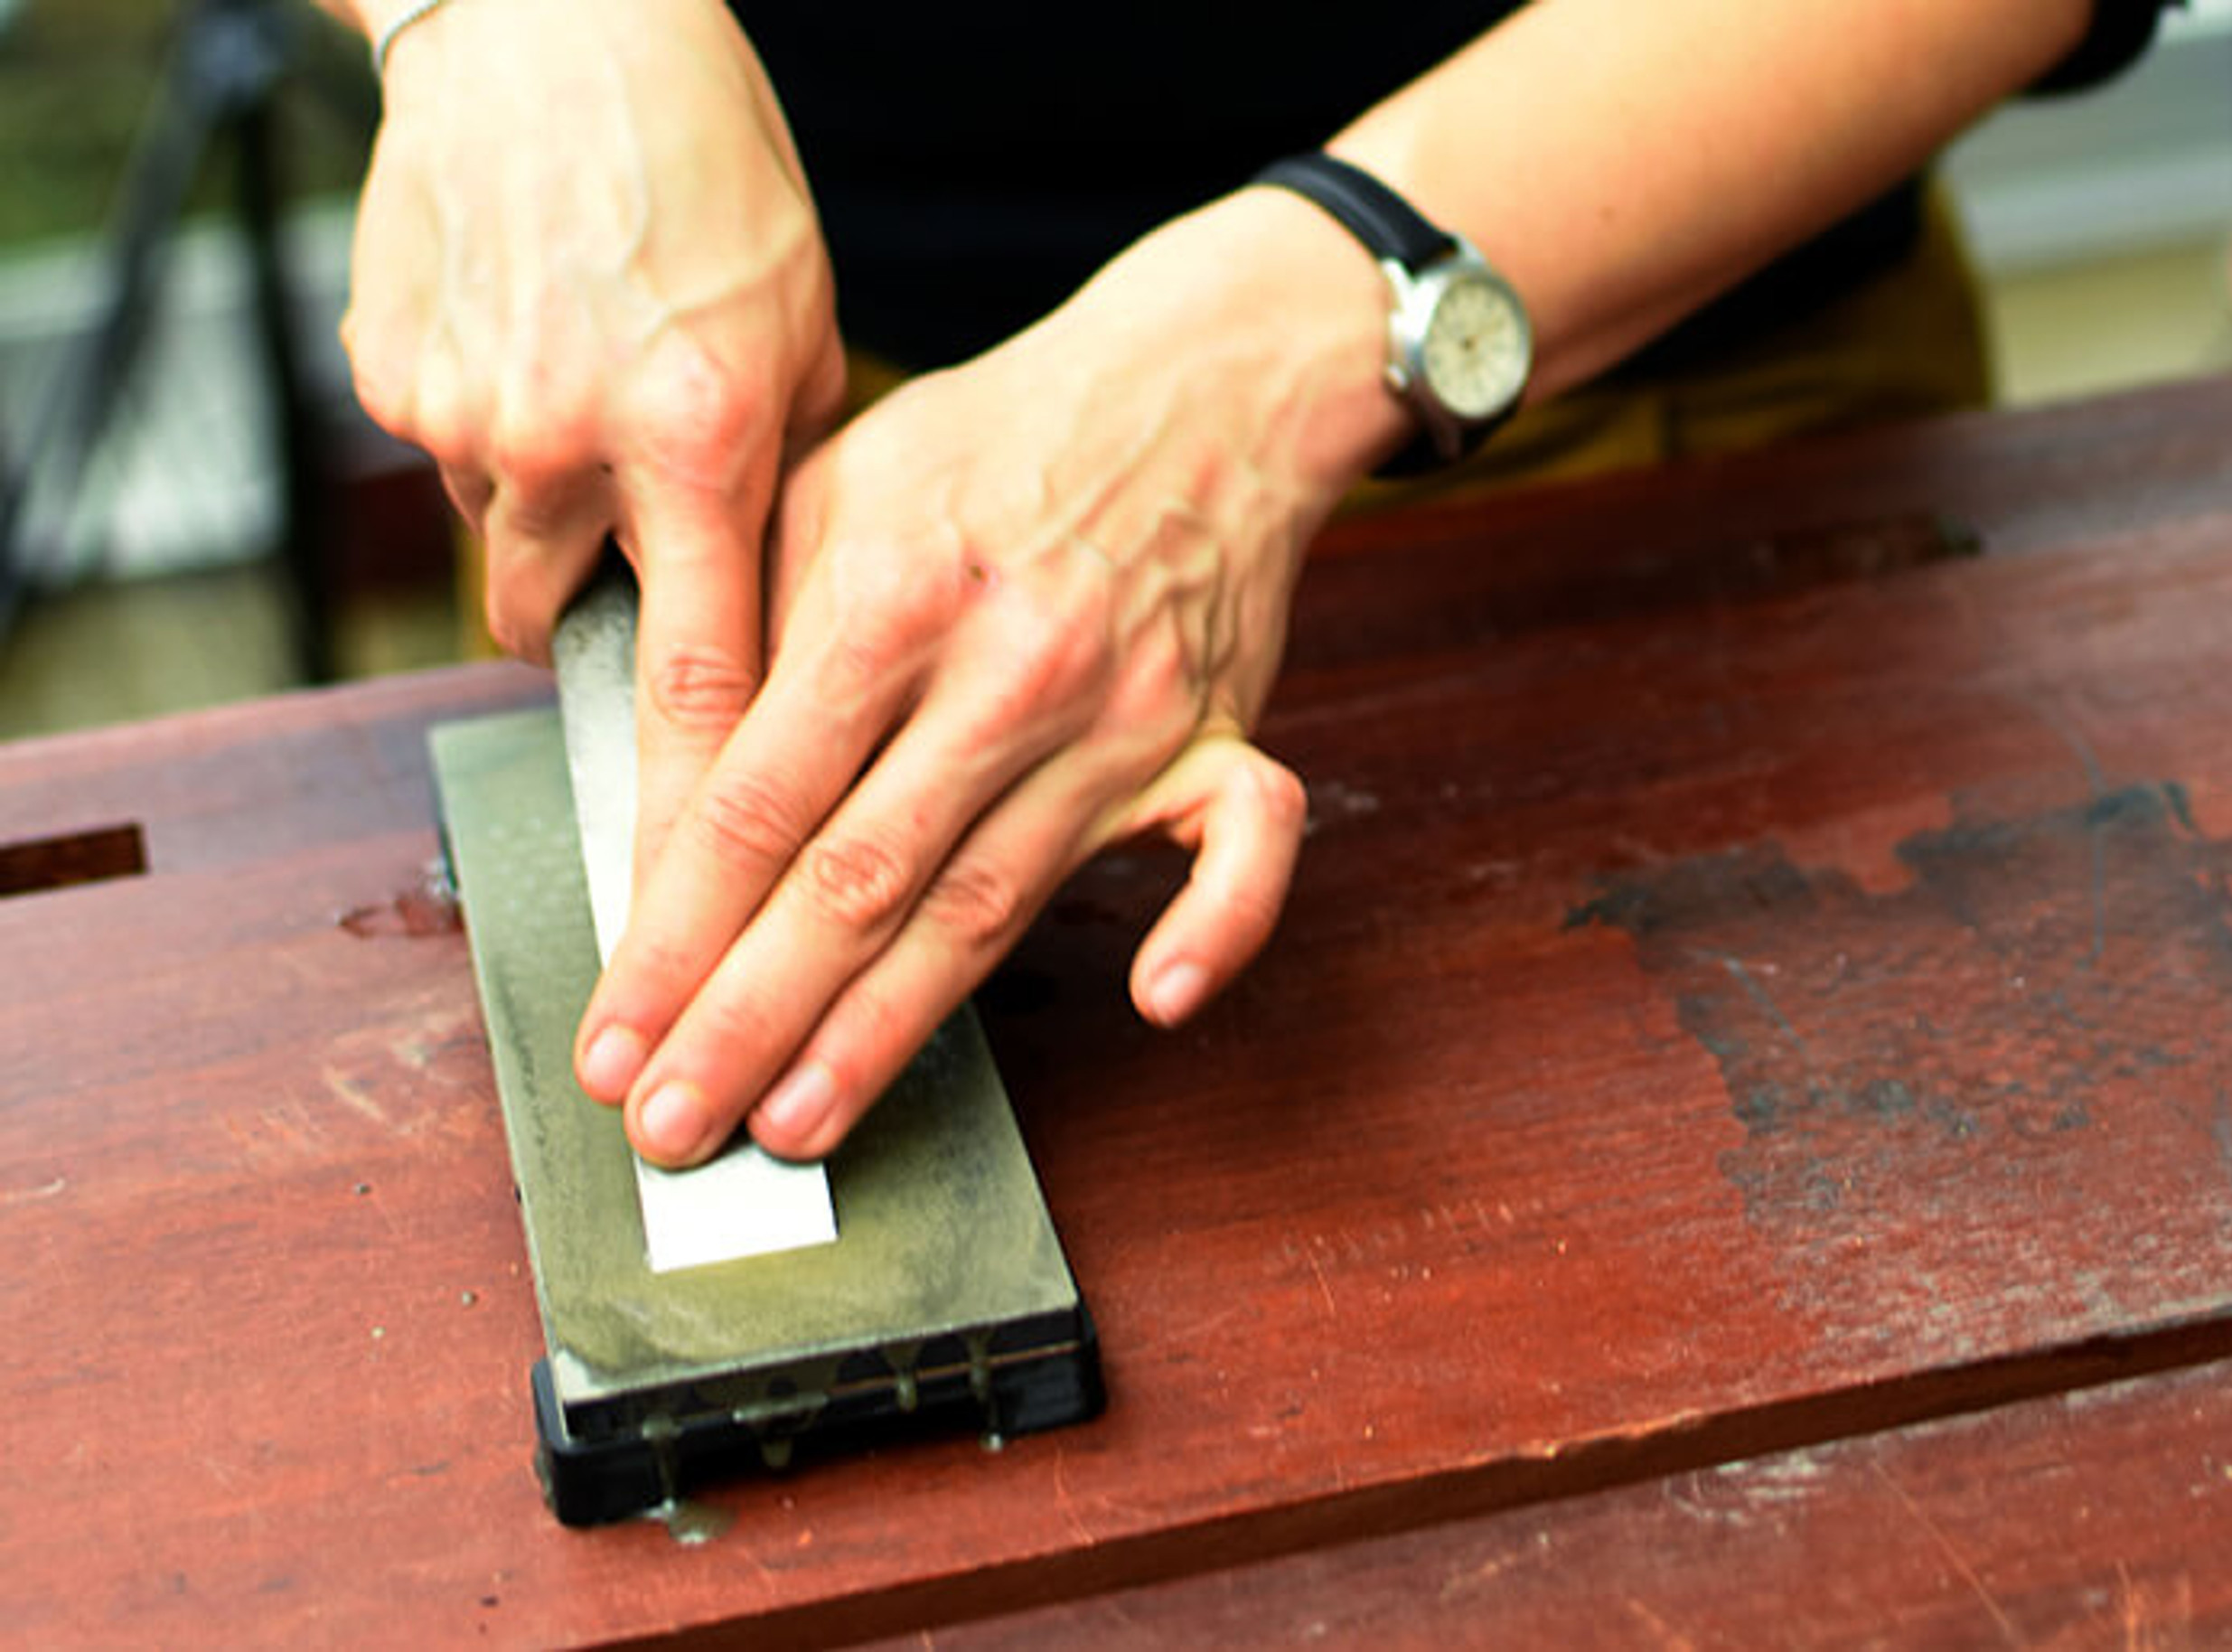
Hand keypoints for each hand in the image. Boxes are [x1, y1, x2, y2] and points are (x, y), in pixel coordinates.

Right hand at [341, 0, 843, 874]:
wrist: (549, 18)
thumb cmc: (709, 164)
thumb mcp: (804, 325)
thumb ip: (791, 485)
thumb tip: (778, 611)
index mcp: (704, 435)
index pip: (703, 696)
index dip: (695, 842)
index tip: (682, 948)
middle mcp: (572, 438)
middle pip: (560, 626)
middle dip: (592, 614)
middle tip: (627, 536)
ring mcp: (463, 407)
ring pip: (505, 532)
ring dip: (549, 498)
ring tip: (591, 379)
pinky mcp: (388, 372)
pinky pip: (450, 453)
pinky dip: (494, 422)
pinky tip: (534, 331)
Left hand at [571, 188, 1412, 1163]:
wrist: (1195, 377)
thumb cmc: (993, 436)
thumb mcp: (831, 484)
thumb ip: (747, 636)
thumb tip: (667, 812)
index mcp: (892, 590)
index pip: (756, 802)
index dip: (674, 936)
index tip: (616, 1037)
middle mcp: (1008, 664)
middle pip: (857, 880)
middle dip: (749, 1019)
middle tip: (674, 1128)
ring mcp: (1125, 712)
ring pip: (991, 903)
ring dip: (888, 1030)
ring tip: (799, 1122)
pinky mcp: (1219, 733)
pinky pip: (1244, 844)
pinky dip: (1217, 922)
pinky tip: (1155, 1001)